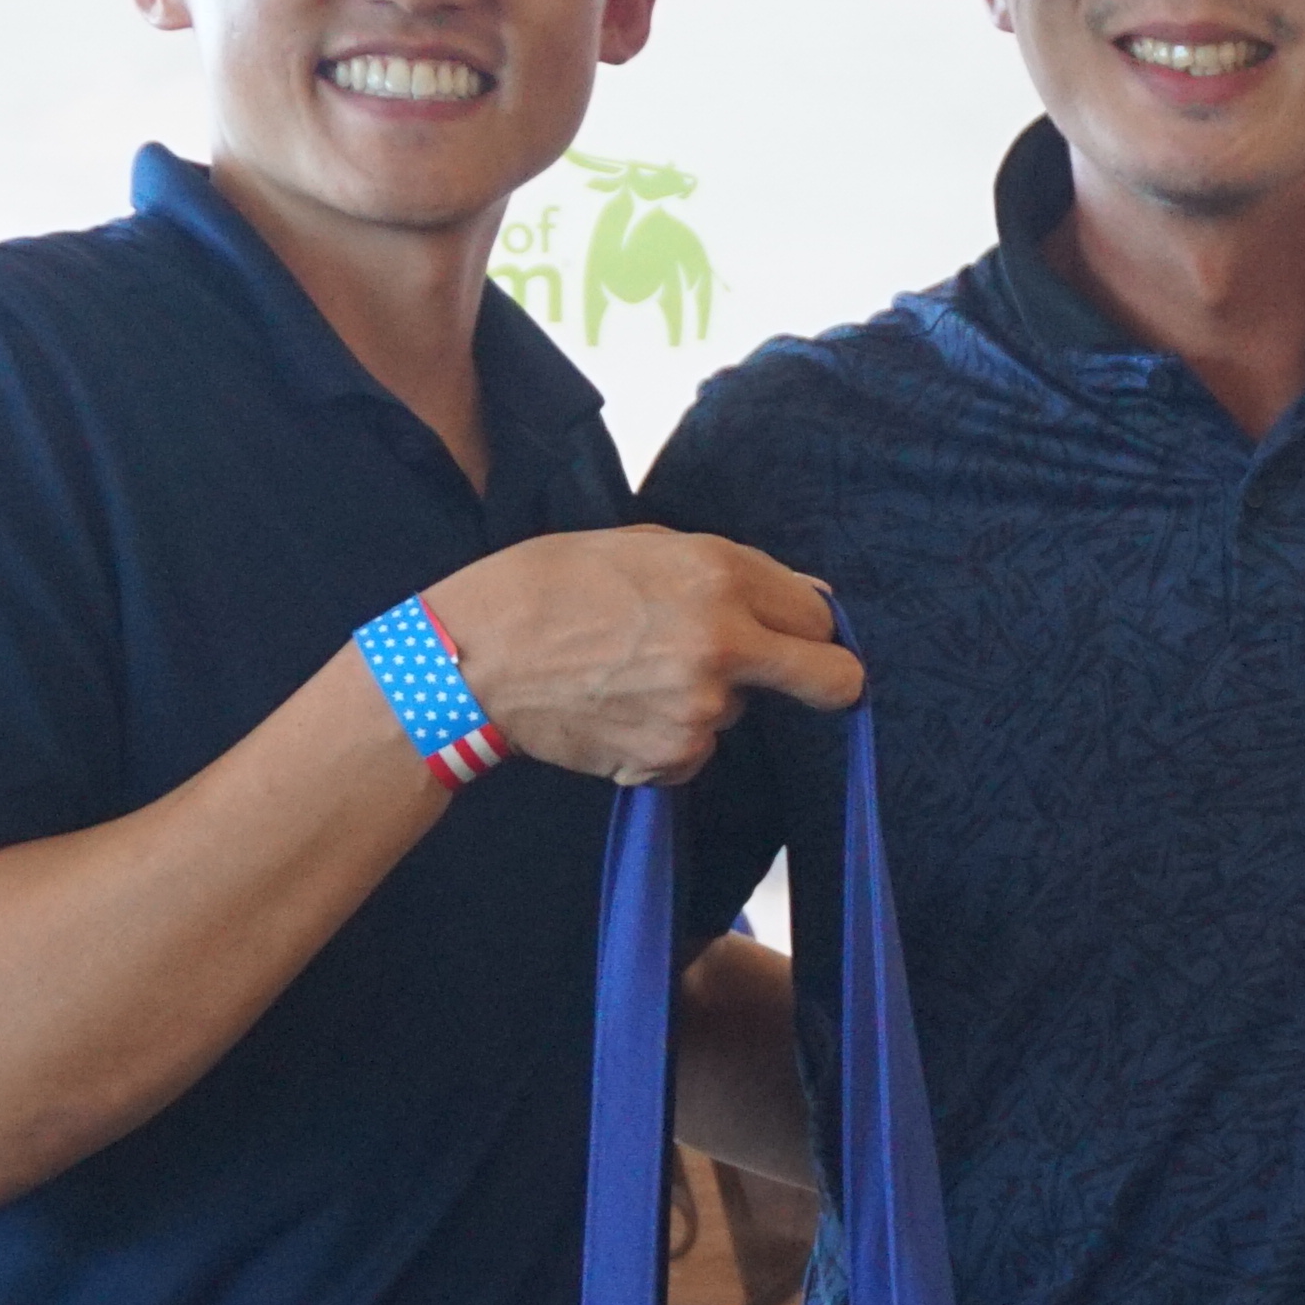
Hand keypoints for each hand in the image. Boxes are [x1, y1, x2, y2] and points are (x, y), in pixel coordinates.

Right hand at [431, 528, 862, 784]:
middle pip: (833, 681)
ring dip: (708, 699)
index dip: (810, 625)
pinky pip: (695, 750)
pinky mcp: (671, 759)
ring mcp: (701, 710)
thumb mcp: (641, 546)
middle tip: (802, 681)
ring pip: (741, 712)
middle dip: (829, 682)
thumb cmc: (543, 588)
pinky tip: (618, 710)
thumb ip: (726, 568)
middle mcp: (724, 644)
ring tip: (635, 673)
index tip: (798, 634)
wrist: (471, 661)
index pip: (820, 615)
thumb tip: (800, 595)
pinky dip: (668, 737)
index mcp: (719, 576)